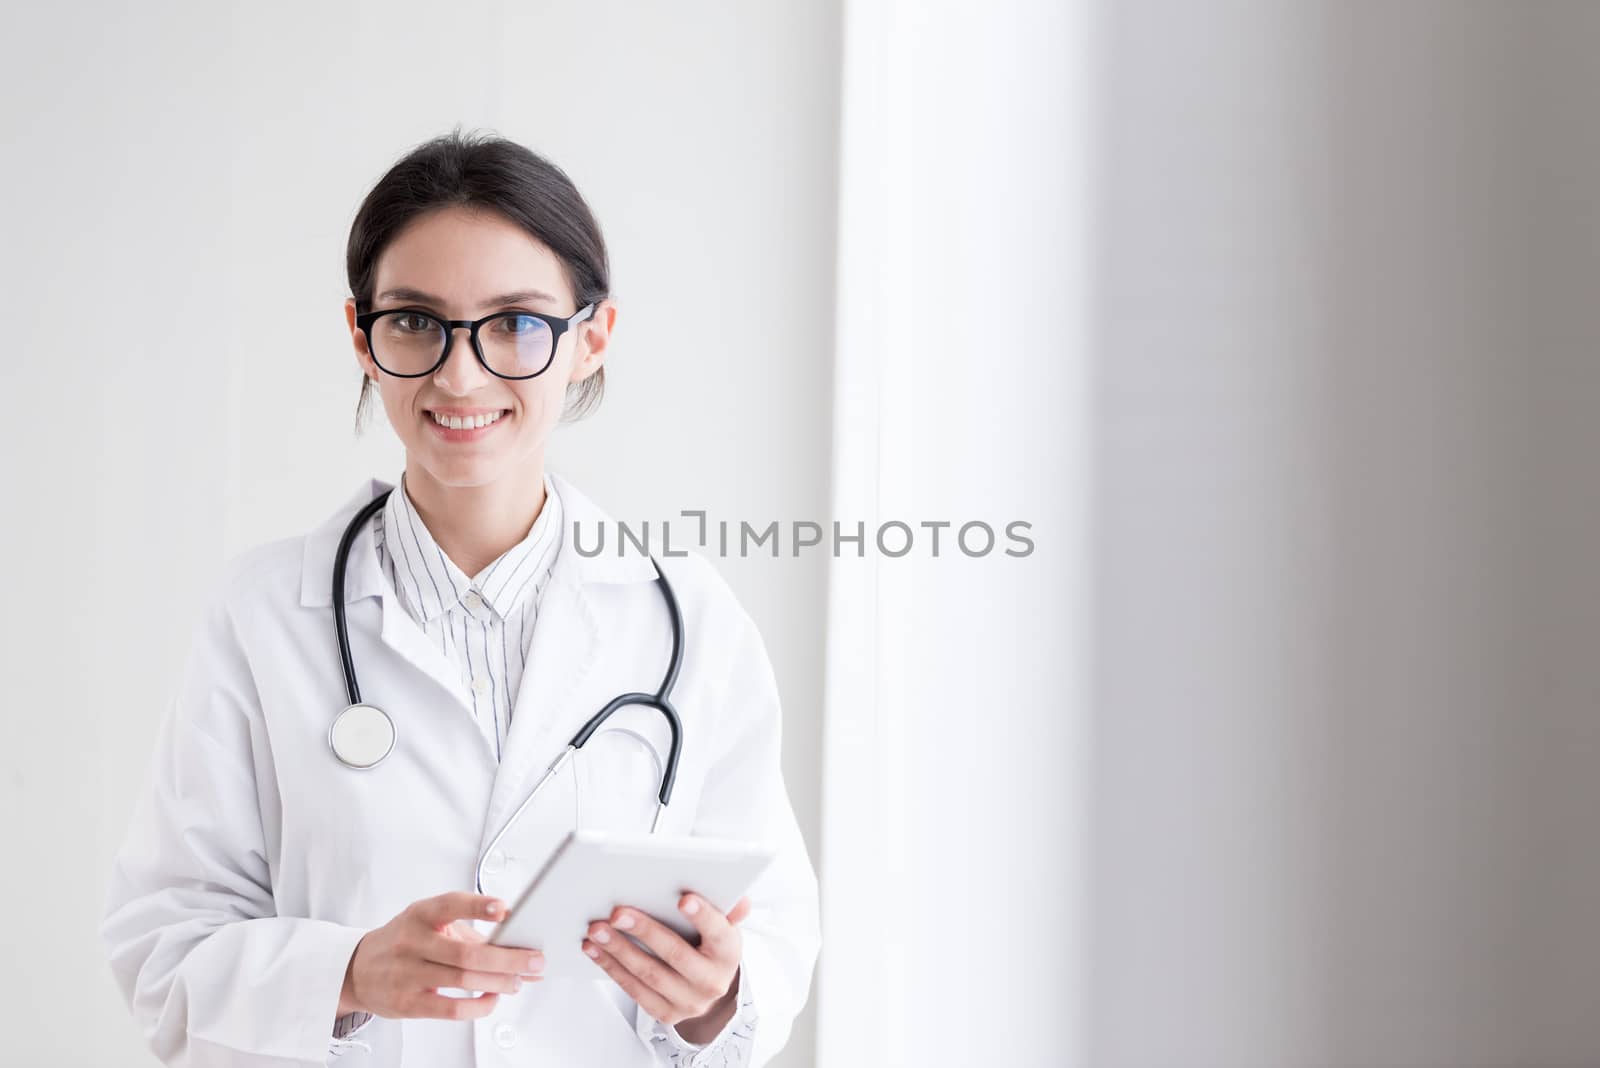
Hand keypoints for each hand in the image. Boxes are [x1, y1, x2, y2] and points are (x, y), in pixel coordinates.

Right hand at [339, 891, 543, 1020]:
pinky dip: (478, 1006)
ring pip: (462, 980)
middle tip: (534, 960)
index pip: (450, 905)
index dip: (477, 906)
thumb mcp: (432, 924)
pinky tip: (492, 999)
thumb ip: (474, 933)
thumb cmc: (406, 942)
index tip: (503, 908)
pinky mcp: (407, 1003)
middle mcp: (411, 941)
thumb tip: (520, 946)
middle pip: (466, 953)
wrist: (358, 969)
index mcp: (420, 915)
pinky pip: (450, 1009)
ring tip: (518, 981)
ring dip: (498, 982)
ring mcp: (407, 974)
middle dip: (507, 959)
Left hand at [583, 893, 751, 1040]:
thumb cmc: (710, 947)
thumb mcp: (723, 925)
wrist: (707, 986)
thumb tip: (740, 898)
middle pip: (675, 954)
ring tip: (598, 930)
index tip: (683, 900)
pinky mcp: (665, 1013)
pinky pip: (634, 990)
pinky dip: (612, 968)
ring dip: (619, 951)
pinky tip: (596, 950)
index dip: (702, 917)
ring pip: (649, 975)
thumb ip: (728, 909)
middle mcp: (711, 981)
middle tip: (618, 913)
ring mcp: (688, 1001)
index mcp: (728, 953)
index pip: (719, 933)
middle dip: (644, 931)